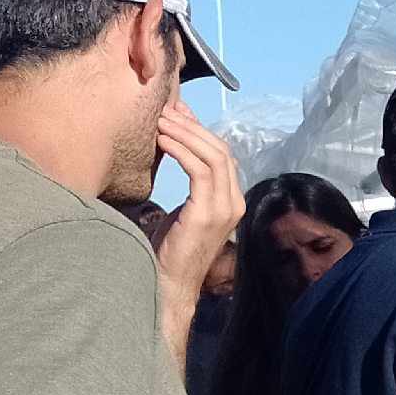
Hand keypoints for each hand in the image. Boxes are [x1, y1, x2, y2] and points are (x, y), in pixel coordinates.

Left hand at [153, 99, 244, 297]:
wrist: (170, 285)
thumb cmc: (171, 252)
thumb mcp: (186, 213)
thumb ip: (194, 189)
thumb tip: (187, 160)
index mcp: (231, 201)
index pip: (222, 155)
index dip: (200, 131)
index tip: (177, 114)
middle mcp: (234, 202)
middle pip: (221, 151)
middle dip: (193, 126)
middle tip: (167, 109)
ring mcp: (224, 208)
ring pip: (213, 156)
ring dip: (186, 134)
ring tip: (161, 120)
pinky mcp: (207, 213)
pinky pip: (199, 171)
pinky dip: (181, 150)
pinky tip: (162, 140)